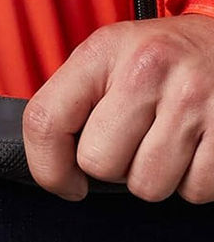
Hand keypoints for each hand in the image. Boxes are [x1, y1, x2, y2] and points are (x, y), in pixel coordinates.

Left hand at [23, 14, 213, 203]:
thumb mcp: (108, 57)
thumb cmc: (159, 57)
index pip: (45, 121)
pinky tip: (196, 148)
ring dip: (153, 176)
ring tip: (165, 141)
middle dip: (113, 166)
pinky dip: (192, 181)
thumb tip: (53, 166)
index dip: (46, 167)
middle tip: (133, 141)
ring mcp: (193, 99)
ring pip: (147, 185)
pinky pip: (195, 190)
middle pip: (99, 164)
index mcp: (103, 51)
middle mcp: (147, 70)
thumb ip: (72, 101)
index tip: (65, 182)